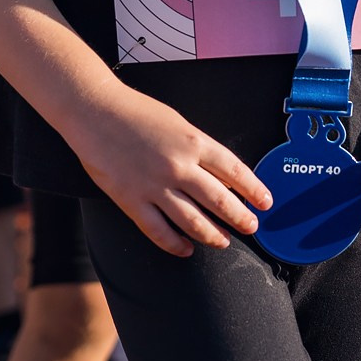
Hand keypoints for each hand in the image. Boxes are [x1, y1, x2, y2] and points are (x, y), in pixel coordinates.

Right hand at [74, 89, 270, 257]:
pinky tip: (186, 249)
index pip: (234, 171)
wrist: (95, 110)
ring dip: (212, 235)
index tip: (265, 202)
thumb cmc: (136, 112)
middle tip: (251, 227)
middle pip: (219, 200)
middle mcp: (179, 165)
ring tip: (223, 242)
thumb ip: (199, 148)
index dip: (254, 189)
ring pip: (192, 220)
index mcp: (194, 142)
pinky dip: (175, 244)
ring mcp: (154, 185)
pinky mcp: (131, 200)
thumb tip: (222, 175)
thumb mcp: (177, 123)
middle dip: (240, 217)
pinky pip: (158, 230)